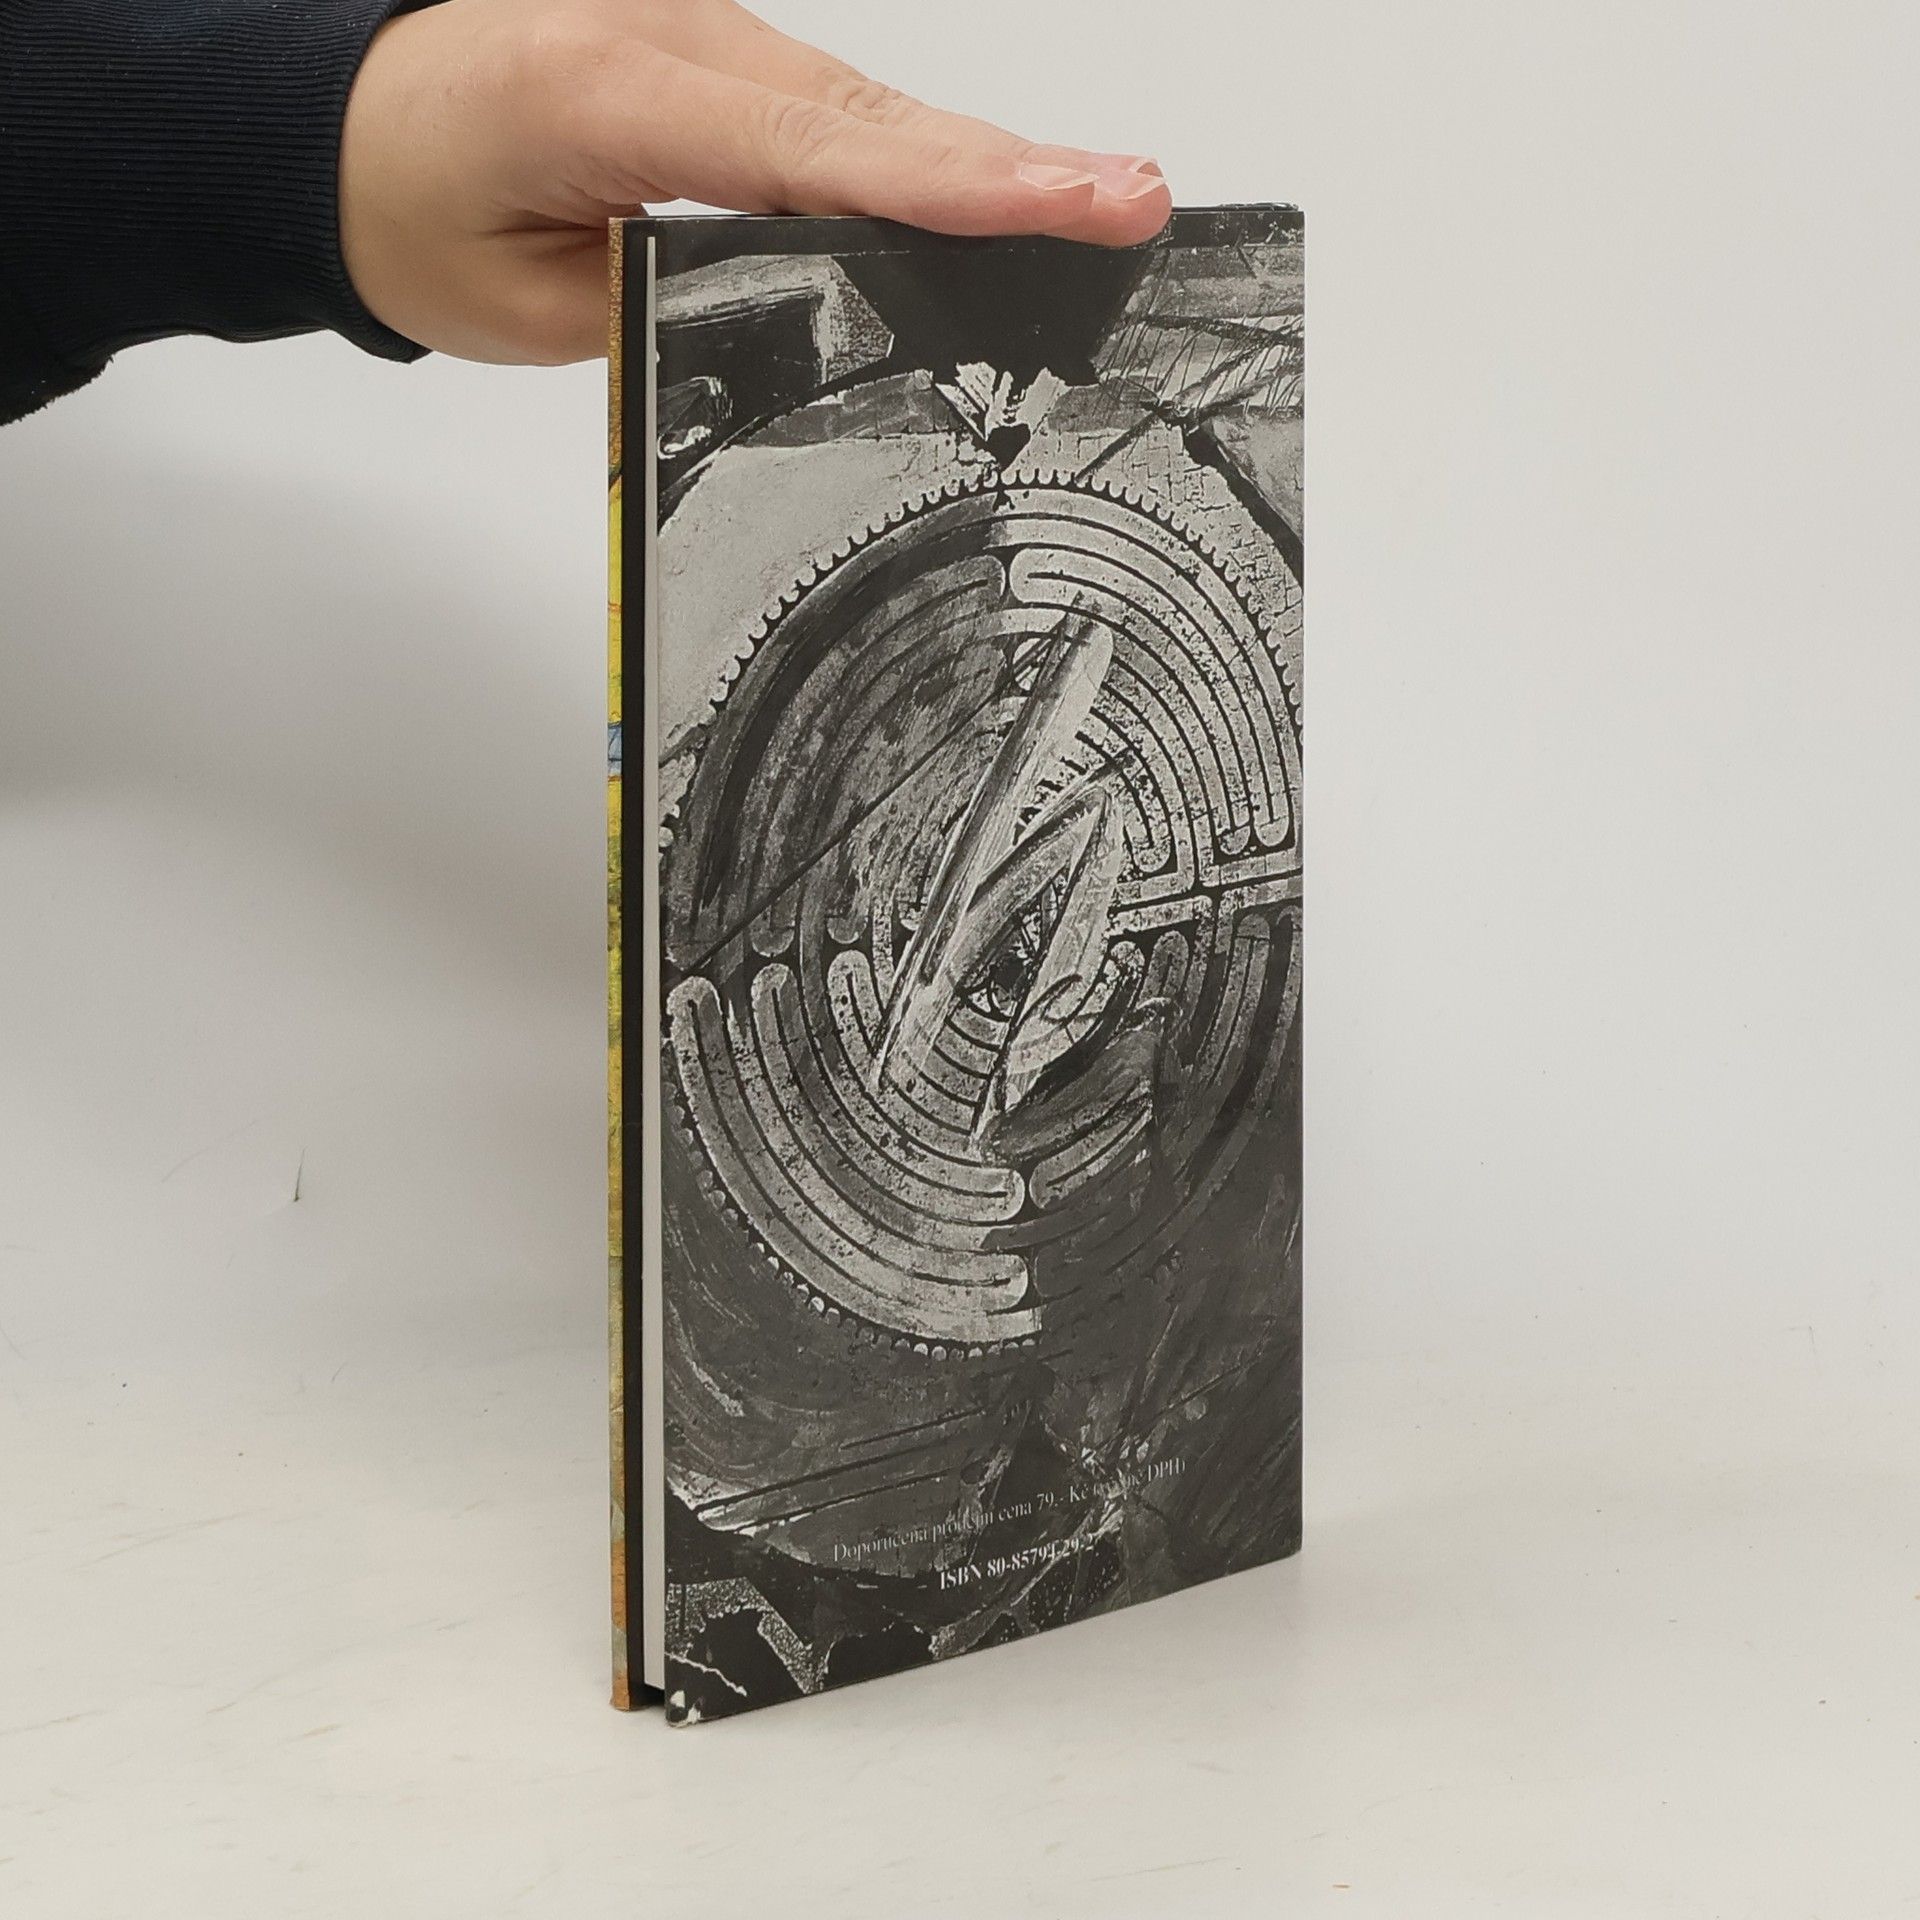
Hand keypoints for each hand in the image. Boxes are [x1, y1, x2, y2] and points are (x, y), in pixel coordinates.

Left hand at [340, 0, 1171, 364]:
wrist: (344, 123)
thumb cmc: (414, 201)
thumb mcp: (524, 301)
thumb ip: (664, 306)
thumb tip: (794, 325)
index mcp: (613, 90)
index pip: (817, 149)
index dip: (953, 184)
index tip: (1068, 201)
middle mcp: (677, 38)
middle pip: (874, 117)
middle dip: (1012, 167)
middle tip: (1137, 200)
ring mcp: (706, 38)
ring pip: (870, 110)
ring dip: (985, 162)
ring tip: (1106, 200)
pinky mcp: (722, 62)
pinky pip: (840, 112)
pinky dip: (923, 156)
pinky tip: (1003, 186)